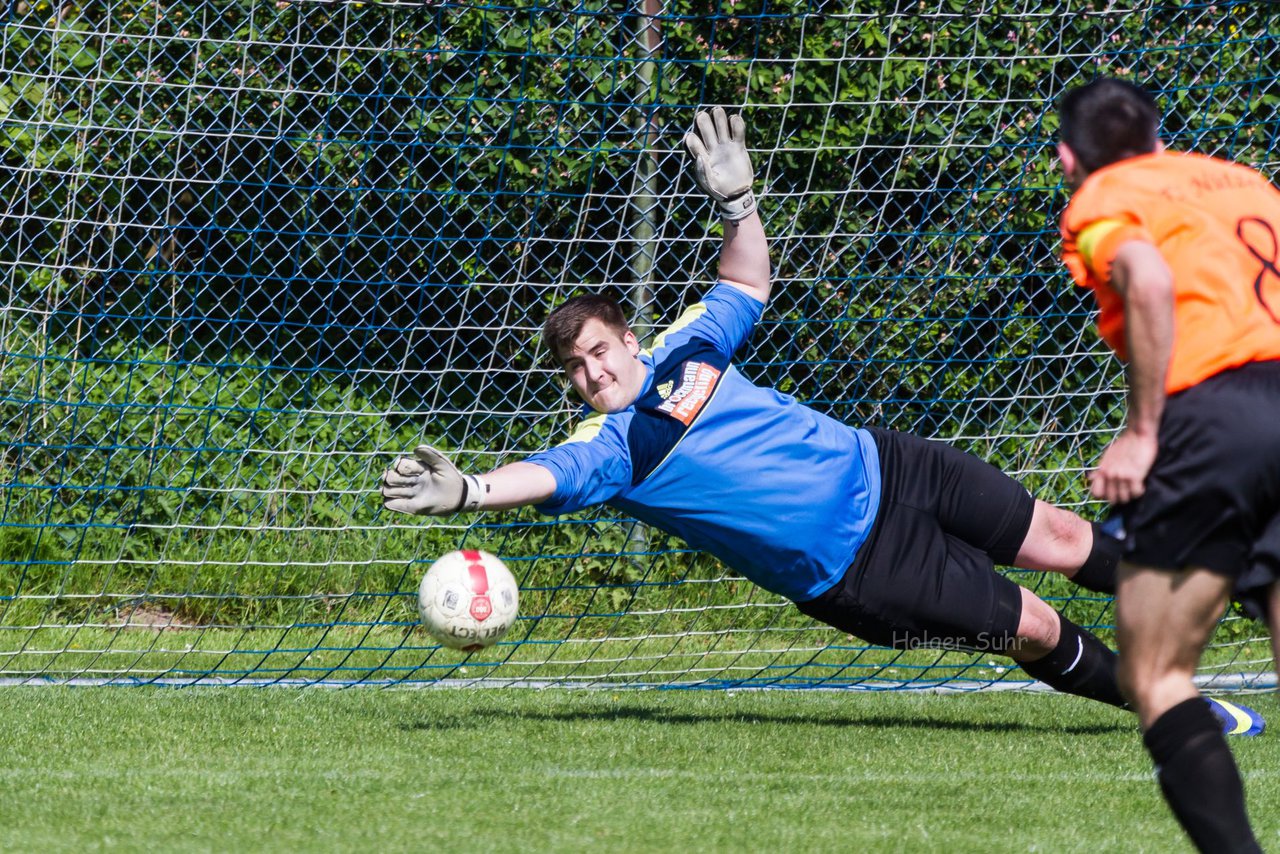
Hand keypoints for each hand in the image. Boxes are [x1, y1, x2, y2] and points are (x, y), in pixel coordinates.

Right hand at [381, 445, 485, 515]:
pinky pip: (392, 505)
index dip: (401, 466)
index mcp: (417, 468)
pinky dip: (390, 503)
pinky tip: (397, 500)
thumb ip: (430, 455)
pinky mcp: (412, 507)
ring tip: (402, 491)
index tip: (414, 470)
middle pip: (391, 477)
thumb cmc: (451, 477)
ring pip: (387, 490)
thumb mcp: (442, 464)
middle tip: (406, 482)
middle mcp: (411, 480)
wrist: (460, 496)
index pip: (400, 465)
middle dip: (393, 478)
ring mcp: (411, 493)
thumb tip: (415, 448)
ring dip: (389, 490)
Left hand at [684, 106, 755, 221]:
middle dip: (703, 121)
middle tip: (703, 116)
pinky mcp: (738, 145)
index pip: (692, 141)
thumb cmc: (719, 190)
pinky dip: (736, 123)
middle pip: (705, 128)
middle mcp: (711, 147)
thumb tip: (700, 155)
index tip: (691, 138)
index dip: (691, 138)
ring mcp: (725, 145)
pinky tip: (734, 120)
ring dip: (718, 117)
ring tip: (718, 112)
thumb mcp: (709, 184)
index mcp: (700, 155)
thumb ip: (703, 171)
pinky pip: (738, 130)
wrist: (737, 193)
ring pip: (720, 125)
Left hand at [1089, 430, 1158, 504]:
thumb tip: (1089, 478)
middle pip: (1111, 499)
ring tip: (1134, 488)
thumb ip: (1099, 469)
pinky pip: (1136, 493)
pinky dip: (1140, 491)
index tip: (1112, 492)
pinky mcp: (1134, 476)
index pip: (1096, 493)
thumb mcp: (1107, 456)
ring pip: (1124, 498)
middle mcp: (1109, 475)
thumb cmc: (1124, 444)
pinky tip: (1141, 484)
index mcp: (1101, 470)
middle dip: (1119, 498)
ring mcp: (1121, 476)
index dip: (1104, 496)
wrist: (1137, 433)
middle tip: (1127, 492)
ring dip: (1130, 495)